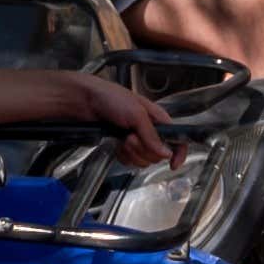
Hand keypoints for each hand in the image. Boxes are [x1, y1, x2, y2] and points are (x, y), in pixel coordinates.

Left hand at [51, 70, 178, 163]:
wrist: (84, 102)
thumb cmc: (111, 99)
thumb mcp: (136, 114)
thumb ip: (152, 135)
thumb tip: (166, 153)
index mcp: (157, 119)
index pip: (176, 139)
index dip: (178, 153)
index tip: (173, 164)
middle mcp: (149, 131)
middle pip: (157, 154)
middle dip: (143, 149)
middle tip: (130, 137)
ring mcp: (135, 140)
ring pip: (143, 160)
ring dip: (131, 152)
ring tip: (121, 138)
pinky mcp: (122, 147)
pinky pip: (129, 161)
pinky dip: (122, 156)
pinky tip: (116, 145)